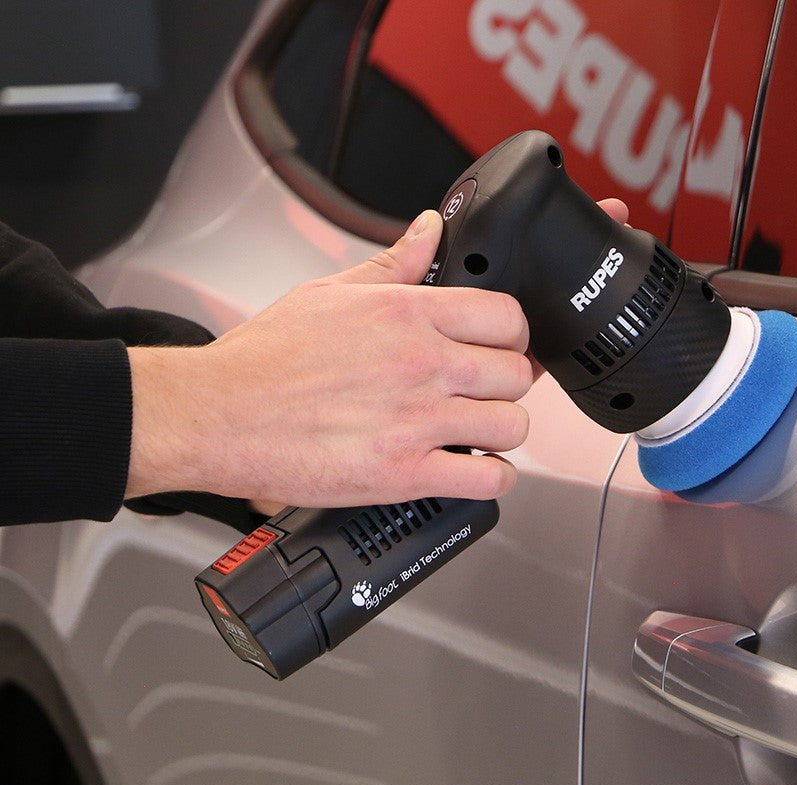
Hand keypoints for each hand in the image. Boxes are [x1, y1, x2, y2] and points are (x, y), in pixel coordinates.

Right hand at [126, 210, 531, 508]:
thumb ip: (394, 263)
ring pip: (511, 426)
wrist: (217, 414)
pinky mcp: (404, 473)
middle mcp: (420, 364)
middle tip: (485, 393)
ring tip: (478, 433)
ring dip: (502, 432)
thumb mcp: (329, 292)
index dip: (511, 335)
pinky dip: (494, 478)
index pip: (505, 316)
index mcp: (406, 314)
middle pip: (516, 373)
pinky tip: (477, 470)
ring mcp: (416, 420)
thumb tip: (431, 229)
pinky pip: (488, 479)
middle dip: (506, 384)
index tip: (500, 348)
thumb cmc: (263, 360)